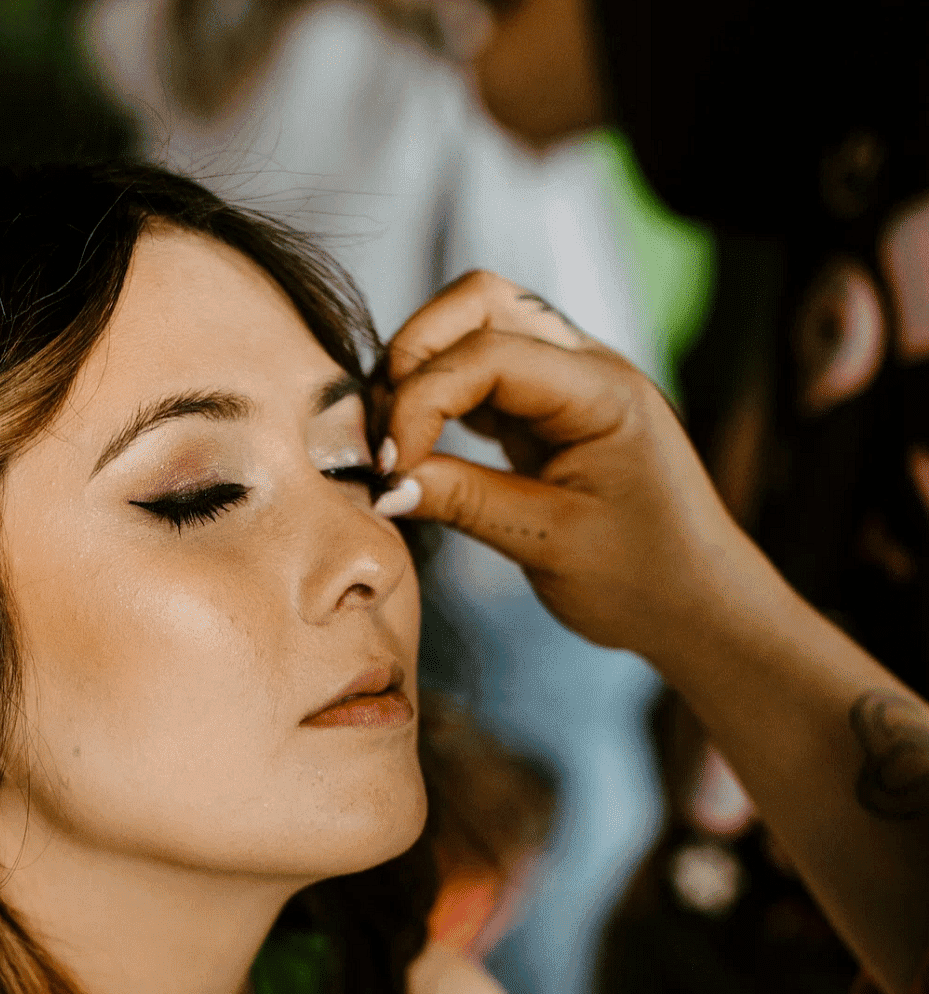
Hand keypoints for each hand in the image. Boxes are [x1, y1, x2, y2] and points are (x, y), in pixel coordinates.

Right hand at [375, 270, 769, 671]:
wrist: (697, 605)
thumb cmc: (643, 579)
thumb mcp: (548, 544)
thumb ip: (464, 501)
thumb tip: (383, 482)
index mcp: (602, 392)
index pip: (487, 354)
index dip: (421, 399)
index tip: (388, 466)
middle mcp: (586, 367)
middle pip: (478, 302)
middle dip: (413, 354)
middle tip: (384, 435)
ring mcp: (566, 383)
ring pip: (474, 326)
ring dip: (420, 371)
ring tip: (395, 443)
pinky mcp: (545, 411)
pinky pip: (479, 374)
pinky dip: (437, 397)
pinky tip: (418, 447)